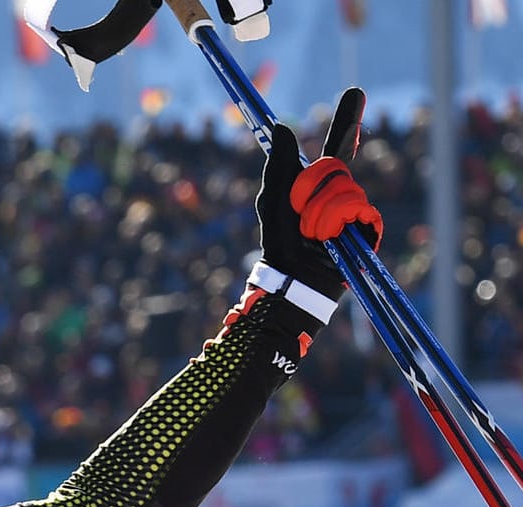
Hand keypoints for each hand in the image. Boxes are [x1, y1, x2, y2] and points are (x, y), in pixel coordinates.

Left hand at [256, 88, 383, 296]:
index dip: (347, 120)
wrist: (296, 277)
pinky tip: (330, 239)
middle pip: (336, 169)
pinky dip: (337, 224)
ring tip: (311, 234)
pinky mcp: (368, 227)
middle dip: (312, 191)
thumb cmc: (281, 240)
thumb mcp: (273, 200)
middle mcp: (341, 192)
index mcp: (320, 182)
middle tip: (300, 215)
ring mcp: (357, 209)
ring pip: (345, 192)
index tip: (355, 92)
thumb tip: (281, 127)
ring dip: (320, 214)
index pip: (338, 146)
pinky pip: (358, 212)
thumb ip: (279, 166)